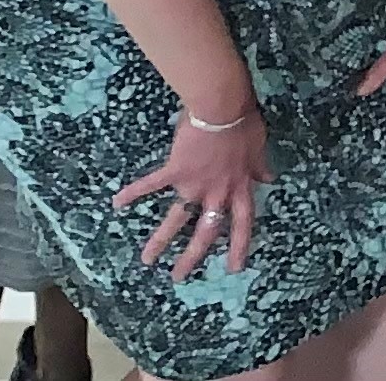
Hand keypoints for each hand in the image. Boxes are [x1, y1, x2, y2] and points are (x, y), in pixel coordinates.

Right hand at [111, 97, 270, 281]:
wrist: (222, 107)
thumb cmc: (243, 123)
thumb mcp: (258, 147)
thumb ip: (259, 167)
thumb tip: (268, 178)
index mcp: (239, 188)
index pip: (242, 224)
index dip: (239, 246)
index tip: (234, 268)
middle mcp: (217, 193)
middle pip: (206, 232)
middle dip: (192, 257)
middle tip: (179, 277)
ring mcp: (194, 185)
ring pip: (177, 219)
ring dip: (160, 240)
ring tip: (146, 260)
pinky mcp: (175, 171)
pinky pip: (152, 184)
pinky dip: (133, 192)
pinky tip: (116, 202)